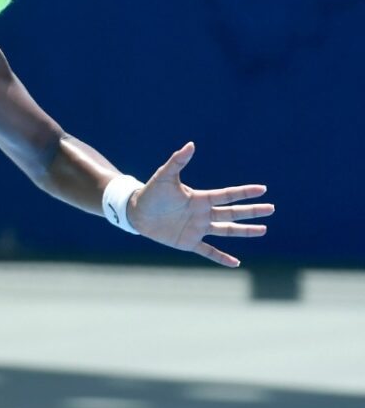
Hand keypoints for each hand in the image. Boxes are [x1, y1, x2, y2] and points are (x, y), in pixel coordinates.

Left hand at [128, 142, 273, 267]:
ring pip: (226, 230)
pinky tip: (236, 263)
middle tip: (271, 209)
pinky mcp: (189, 242)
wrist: (136, 212)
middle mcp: (203, 214)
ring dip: (244, 231)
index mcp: (200, 199)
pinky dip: (221, 257)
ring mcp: (198, 228)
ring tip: (263, 230)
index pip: (227, 195)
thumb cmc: (151, 192)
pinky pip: (209, 251)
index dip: (244, 192)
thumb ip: (178, 161)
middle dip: (252, 211)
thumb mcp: (165, 176)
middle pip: (232, 212)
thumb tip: (190, 144)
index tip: (263, 189)